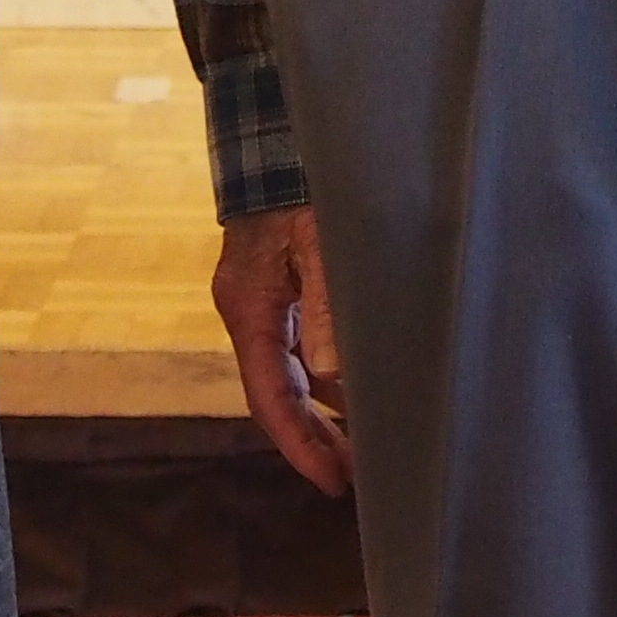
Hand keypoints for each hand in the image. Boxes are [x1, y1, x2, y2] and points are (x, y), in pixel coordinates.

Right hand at [214, 207, 353, 494]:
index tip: (332, 481)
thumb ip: (326, 302)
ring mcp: (263, 302)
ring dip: (324, 410)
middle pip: (278, 394)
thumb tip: (333, 374)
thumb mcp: (318, 238)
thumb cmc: (299, 181)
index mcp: (249, 308)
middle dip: (313, 438)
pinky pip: (302, 347)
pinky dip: (328, 375)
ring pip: (291, 374)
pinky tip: (361, 388)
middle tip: (355, 479)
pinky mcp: (280, 289)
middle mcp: (250, 313)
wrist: (274, 134)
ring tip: (367, 444)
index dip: (299, 443)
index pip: (269, 396)